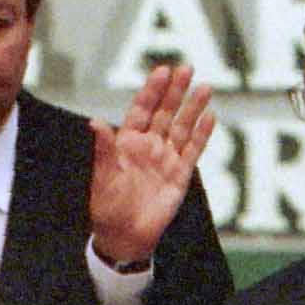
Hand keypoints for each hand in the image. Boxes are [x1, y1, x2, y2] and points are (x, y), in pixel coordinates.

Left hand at [86, 64, 213, 269]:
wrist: (125, 236)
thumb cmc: (107, 206)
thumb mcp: (102, 176)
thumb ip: (103, 149)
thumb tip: (94, 122)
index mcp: (127, 142)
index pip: (142, 109)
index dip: (152, 90)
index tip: (162, 71)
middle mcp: (148, 145)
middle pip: (165, 112)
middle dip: (175, 91)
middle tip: (187, 68)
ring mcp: (166, 158)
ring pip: (182, 127)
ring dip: (193, 108)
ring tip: (205, 87)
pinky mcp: (180, 175)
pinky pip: (193, 150)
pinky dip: (202, 134)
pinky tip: (211, 117)